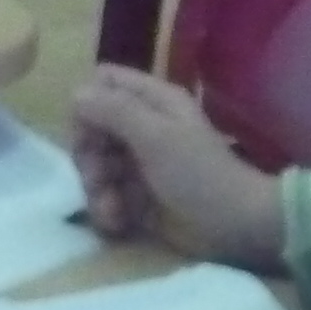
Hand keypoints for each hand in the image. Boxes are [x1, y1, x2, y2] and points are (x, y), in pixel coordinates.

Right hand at [64, 64, 286, 268]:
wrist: (234, 225)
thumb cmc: (199, 174)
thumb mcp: (156, 136)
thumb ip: (115, 111)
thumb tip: (76, 94)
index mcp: (153, 101)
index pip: (103, 83)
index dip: (87, 105)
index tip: (89, 133)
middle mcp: (144, 126)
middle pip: (92, 128)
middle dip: (88, 157)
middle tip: (99, 178)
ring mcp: (140, 163)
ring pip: (95, 166)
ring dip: (96, 190)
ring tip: (112, 210)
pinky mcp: (138, 196)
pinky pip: (107, 196)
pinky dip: (107, 209)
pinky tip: (118, 223)